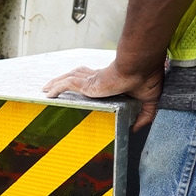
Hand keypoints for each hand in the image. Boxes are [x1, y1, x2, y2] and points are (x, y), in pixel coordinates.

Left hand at [42, 60, 163, 130]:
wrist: (140, 67)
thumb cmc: (146, 77)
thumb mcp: (149, 100)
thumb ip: (144, 115)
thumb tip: (136, 128)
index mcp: (111, 80)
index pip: (95, 78)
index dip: (86, 79)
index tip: (82, 85)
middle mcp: (98, 78)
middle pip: (77, 76)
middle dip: (65, 79)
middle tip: (54, 86)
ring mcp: (91, 80)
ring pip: (68, 78)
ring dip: (56, 82)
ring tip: (46, 88)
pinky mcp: (87, 83)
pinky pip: (66, 84)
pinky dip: (56, 88)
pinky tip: (48, 93)